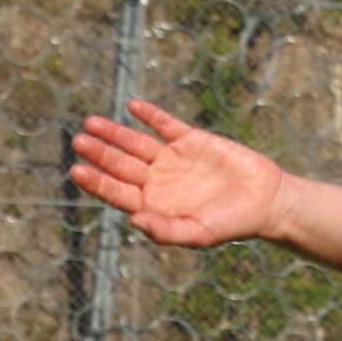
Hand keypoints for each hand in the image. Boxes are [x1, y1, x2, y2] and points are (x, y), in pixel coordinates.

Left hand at [69, 100, 285, 252]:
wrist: (265, 200)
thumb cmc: (231, 224)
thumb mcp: (197, 233)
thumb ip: (165, 230)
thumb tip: (133, 221)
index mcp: (154, 206)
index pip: (117, 193)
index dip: (96, 182)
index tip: (76, 170)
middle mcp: (158, 182)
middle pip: (120, 165)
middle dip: (99, 153)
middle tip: (78, 141)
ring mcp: (172, 159)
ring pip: (136, 143)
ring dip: (115, 133)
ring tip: (91, 122)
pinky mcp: (191, 139)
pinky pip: (165, 125)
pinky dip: (150, 115)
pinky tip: (133, 106)